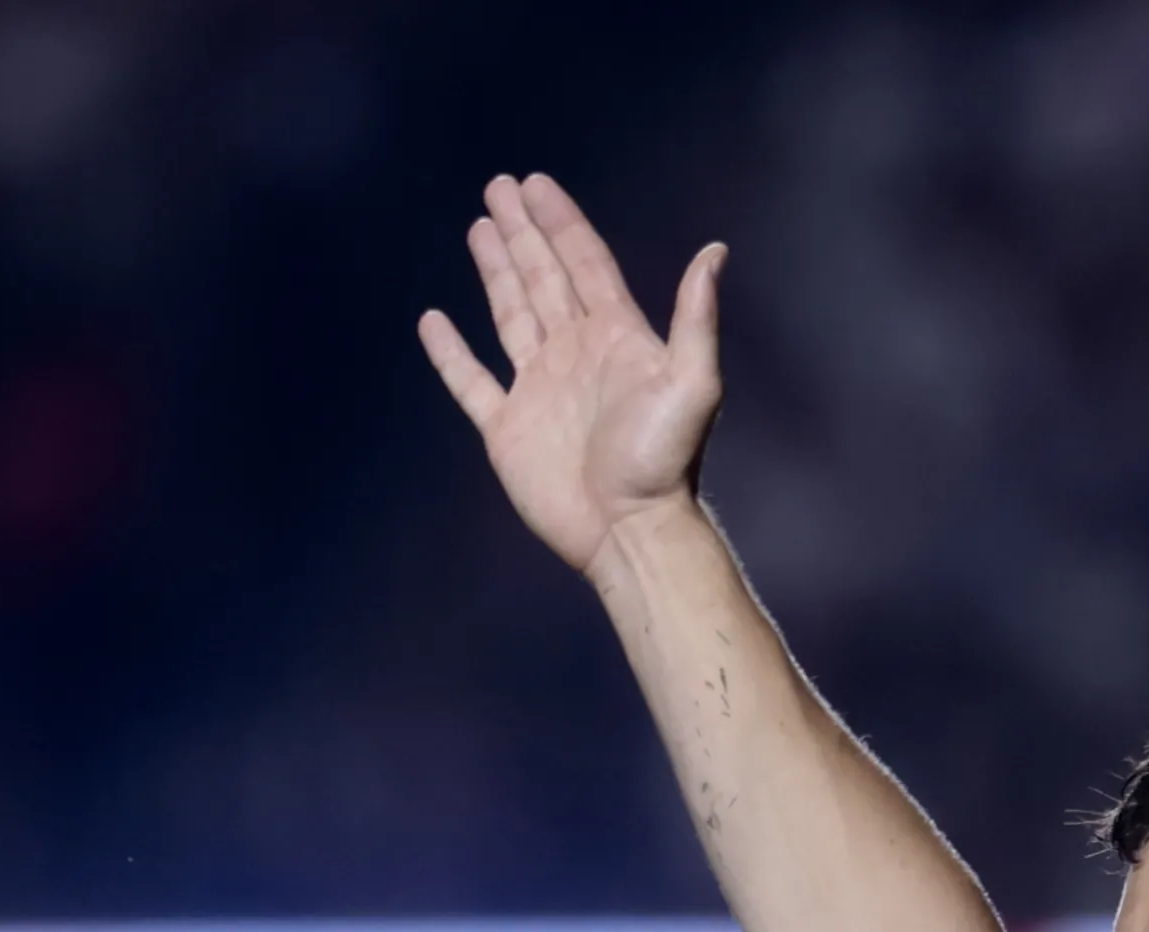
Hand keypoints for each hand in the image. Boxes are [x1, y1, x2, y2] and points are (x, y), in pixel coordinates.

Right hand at [421, 173, 724, 577]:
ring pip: (510, 314)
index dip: (561, 223)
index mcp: (615, 337)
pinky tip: (434, 321)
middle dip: (522, 232)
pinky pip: (472, 381)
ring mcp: (538, 389)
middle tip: (499, 186)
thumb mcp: (693, 384)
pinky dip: (451, 353)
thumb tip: (714, 251)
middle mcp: (574, 353)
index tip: (536, 184)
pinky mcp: (507, 428)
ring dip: (495, 271)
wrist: (630, 531)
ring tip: (479, 228)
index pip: (584, 263)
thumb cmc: (665, 461)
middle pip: (543, 277)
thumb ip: (695, 317)